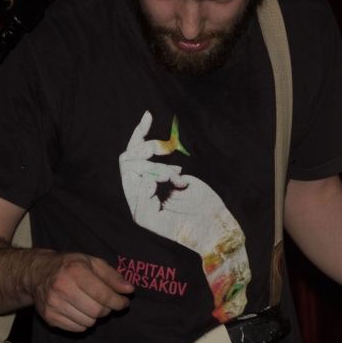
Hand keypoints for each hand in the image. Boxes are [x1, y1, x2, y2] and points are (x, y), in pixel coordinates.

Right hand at [24, 250, 133, 331]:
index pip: (102, 294)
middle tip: (107, 303)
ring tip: (91, 304)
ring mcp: (53, 304)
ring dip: (96, 316)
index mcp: (75, 271)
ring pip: (88, 322)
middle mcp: (62, 288)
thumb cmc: (69, 266)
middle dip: (107, 309)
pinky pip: (77, 328)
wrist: (37, 273)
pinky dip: (84, 322)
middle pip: (96, 311)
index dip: (118, 301)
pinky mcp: (49, 317)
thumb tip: (129, 290)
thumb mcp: (92, 262)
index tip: (123, 302)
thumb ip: (112, 276)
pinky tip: (80, 310)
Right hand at [119, 111, 250, 320]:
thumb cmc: (203, 203)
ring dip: (156, 167)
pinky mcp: (144, 218)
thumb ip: (161, 166)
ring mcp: (139, 208)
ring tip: (176, 176)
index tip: (148, 115)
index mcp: (146, 186)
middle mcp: (138, 197)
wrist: (215, 227)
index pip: (132, 156)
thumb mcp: (181, 176)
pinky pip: (139, 187)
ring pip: (132, 171)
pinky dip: (155, 179)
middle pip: (126, 160)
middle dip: (146, 151)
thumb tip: (149, 148)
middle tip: (167, 155)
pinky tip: (173, 183)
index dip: (138, 134)